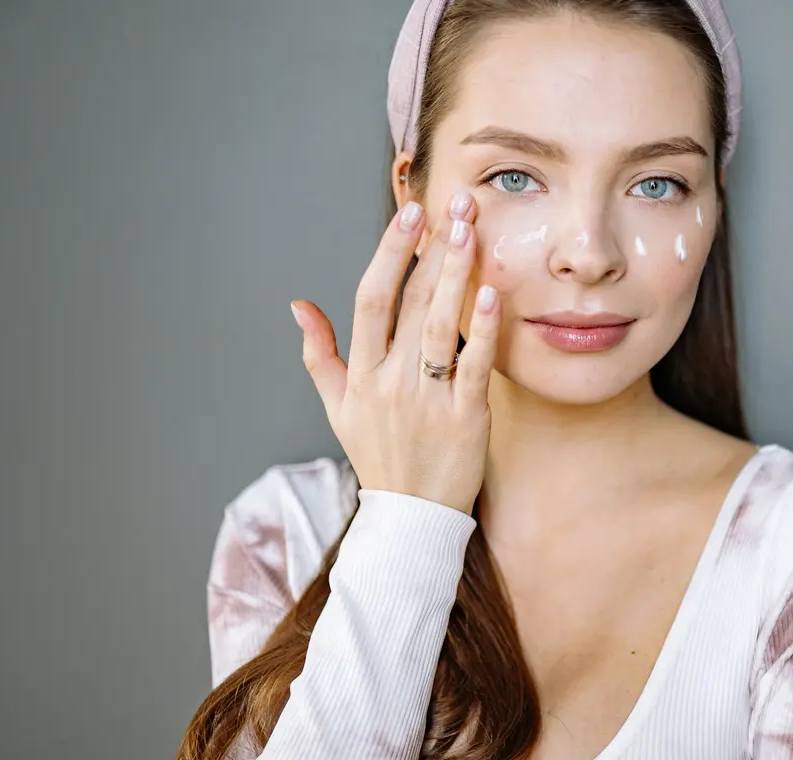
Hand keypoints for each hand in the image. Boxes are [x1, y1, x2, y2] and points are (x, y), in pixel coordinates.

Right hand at [289, 190, 498, 516]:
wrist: (412, 518)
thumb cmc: (379, 457)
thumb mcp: (338, 408)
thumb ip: (319, 354)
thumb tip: (298, 306)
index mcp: (361, 374)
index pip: (371, 301)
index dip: (390, 255)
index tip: (409, 216)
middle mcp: (390, 383)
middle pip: (411, 305)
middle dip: (433, 251)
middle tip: (456, 206)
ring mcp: (428, 401)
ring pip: (442, 328)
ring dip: (456, 277)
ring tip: (473, 233)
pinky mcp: (466, 420)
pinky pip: (474, 368)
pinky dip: (484, 332)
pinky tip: (494, 295)